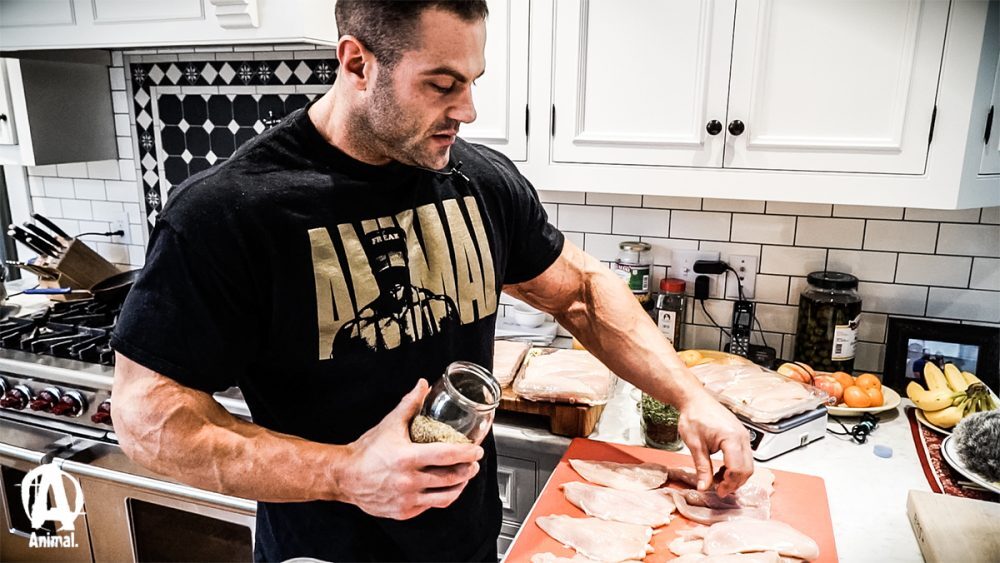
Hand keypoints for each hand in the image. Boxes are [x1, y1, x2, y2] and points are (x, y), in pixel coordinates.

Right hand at [335, 379, 483, 519]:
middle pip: (450, 477)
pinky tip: (445, 489)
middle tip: (475, 463)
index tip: (477, 450)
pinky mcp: (404, 511)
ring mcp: (407, 498)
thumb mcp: (389, 424)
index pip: (446, 455)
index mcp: (407, 457)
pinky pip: (430, 506)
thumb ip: (409, 404)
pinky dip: (441, 497)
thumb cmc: (367, 451)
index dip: (466, 453)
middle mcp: (408, 480)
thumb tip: (422, 386)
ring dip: (460, 486)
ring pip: (445, 496)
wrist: (345, 476)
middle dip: (468, 470)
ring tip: (465, 477)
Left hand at [677, 392, 752, 496]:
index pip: (737, 469)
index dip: (729, 484)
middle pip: (747, 469)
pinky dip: (735, 467)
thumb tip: (703, 487)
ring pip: (748, 464)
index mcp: (732, 438)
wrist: (695, 400)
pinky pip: (744, 457)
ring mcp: (743, 436)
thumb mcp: (695, 445)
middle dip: (734, 483)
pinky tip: (721, 470)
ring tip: (718, 481)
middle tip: (719, 490)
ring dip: (735, 476)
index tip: (718, 491)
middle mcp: (742, 437)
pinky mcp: (741, 436)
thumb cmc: (694, 416)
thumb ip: (702, 467)